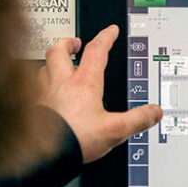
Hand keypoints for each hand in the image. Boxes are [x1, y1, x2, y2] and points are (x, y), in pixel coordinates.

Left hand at [38, 25, 161, 162]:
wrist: (43, 155)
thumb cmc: (75, 139)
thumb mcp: (115, 130)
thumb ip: (137, 120)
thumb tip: (153, 112)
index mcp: (84, 83)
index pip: (96, 51)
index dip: (105, 37)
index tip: (110, 31)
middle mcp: (61, 84)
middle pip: (59, 51)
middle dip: (68, 43)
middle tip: (74, 43)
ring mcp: (44, 95)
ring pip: (43, 68)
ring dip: (51, 64)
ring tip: (58, 66)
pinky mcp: (33, 109)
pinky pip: (34, 90)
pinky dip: (40, 86)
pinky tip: (45, 95)